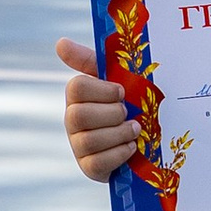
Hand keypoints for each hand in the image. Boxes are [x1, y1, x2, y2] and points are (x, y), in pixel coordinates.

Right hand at [56, 35, 136, 180]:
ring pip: (89, 140)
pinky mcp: (90, 168)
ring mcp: (79, 146)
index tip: (121, 91)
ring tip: (135, 130)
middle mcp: (73, 121)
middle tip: (128, 113)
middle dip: (112, 114)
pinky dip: (120, 153)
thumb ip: (91, 61)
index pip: (76, 87)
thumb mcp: (116, 79)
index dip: (102, 89)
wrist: (150, 138)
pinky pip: (98, 163)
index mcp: (78, 97)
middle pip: (79, 116)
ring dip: (119, 134)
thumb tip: (60, 42)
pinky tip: (132, 147)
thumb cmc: (130, 103)